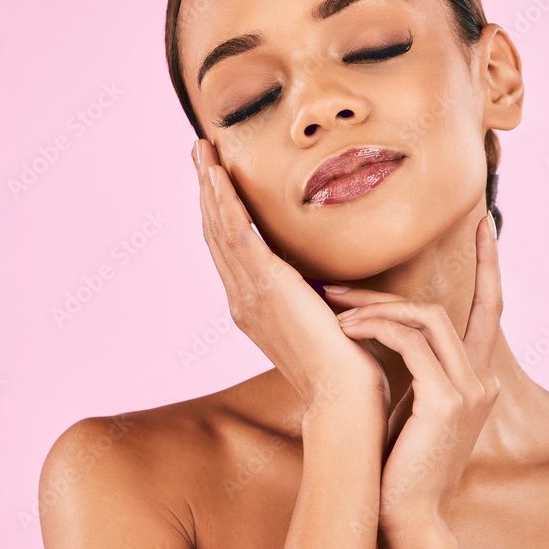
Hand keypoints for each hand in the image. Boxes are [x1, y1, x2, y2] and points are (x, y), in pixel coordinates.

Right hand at [193, 138, 389, 416]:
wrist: (346, 400)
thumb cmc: (348, 369)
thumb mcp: (327, 324)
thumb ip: (318, 301)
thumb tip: (329, 288)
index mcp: (256, 308)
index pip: (232, 250)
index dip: (221, 212)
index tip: (216, 178)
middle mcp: (243, 300)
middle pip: (216, 233)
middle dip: (207, 189)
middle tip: (200, 151)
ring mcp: (250, 294)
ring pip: (220, 228)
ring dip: (209, 185)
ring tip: (202, 149)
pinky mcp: (266, 287)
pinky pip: (237, 235)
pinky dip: (224, 202)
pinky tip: (217, 175)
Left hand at [327, 212, 502, 533]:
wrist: (404, 519)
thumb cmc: (398, 466)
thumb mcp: (412, 407)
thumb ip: (414, 366)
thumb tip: (383, 327)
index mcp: (477, 380)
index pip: (490, 309)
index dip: (489, 264)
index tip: (484, 221)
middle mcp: (483, 380)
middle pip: (441, 309)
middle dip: (386, 294)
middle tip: (333, 288)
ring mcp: (471, 390)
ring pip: (426, 319)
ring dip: (372, 311)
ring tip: (329, 315)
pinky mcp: (448, 400)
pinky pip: (411, 342)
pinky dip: (375, 329)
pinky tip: (343, 331)